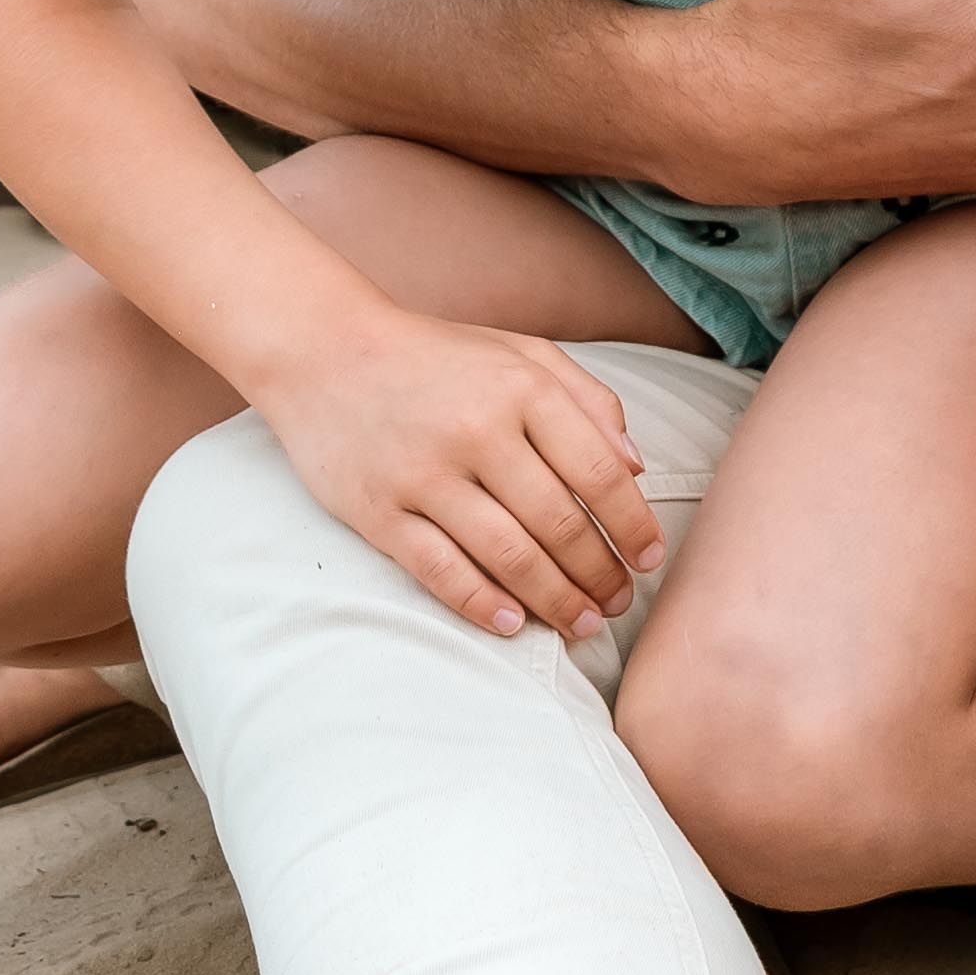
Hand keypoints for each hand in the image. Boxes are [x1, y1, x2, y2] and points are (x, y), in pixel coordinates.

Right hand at [260, 313, 664, 638]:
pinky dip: (482, 604)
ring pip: (508, 556)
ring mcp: (425, 475)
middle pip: (559, 524)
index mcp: (523, 390)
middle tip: (618, 602)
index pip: (598, 474)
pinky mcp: (379, 511)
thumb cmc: (439, 356)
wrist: (324, 350)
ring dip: (554, 600)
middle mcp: (478, 432)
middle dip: (600, 574)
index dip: (633, 525)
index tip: (651, 558)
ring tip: (581, 624)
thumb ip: (589, 402)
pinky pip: (441, 570)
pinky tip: (513, 624)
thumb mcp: (523, 354)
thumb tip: (636, 469)